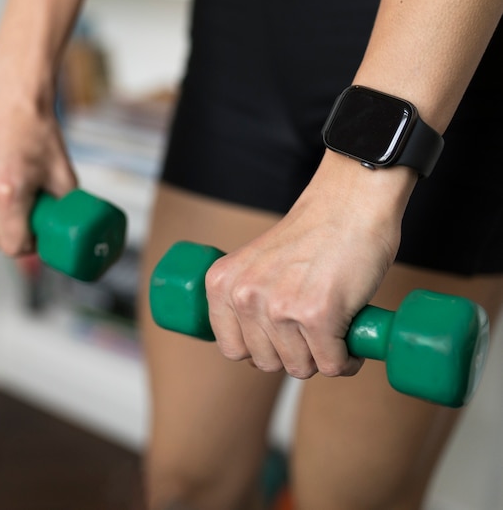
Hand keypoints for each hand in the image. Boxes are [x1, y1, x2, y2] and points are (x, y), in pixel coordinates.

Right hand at [0, 77, 76, 256]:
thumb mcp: (65, 176)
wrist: (12, 99)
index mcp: (8, 193)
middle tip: (28, 212)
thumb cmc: (38, 134)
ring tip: (9, 195)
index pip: (14, 246)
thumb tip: (69, 234)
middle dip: (14, 233)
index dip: (30, 245)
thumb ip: (67, 210)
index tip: (37, 234)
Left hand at [204, 152, 415, 378]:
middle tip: (312, 324)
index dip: (262, 348)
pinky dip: (347, 358)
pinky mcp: (317, 314)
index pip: (232, 349)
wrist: (350, 203)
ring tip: (332, 323)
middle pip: (266, 363)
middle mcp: (244, 295)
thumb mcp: (257, 265)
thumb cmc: (311, 236)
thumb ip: (247, 300)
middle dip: (294, 352)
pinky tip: (350, 333)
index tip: (281, 335)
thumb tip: (253, 357)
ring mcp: (279, 306)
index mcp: (222, 283)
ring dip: (321, 355)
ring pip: (300, 368)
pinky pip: (332, 364)